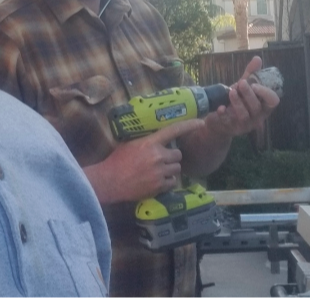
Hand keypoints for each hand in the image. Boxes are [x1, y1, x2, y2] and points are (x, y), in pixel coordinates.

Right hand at [83, 118, 204, 204]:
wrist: (109, 181)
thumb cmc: (117, 161)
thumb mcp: (130, 144)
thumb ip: (146, 141)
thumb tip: (157, 138)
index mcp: (150, 142)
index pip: (174, 130)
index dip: (189, 125)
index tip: (200, 123)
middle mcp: (157, 156)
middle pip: (178, 154)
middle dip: (171, 157)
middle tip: (161, 160)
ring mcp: (159, 172)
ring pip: (177, 169)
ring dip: (170, 170)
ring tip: (157, 172)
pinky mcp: (159, 186)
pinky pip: (172, 182)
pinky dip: (167, 182)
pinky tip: (156, 181)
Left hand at [202, 56, 279, 140]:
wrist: (220, 118)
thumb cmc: (237, 100)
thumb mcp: (244, 86)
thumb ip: (251, 74)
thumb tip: (257, 58)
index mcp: (264, 106)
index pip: (273, 101)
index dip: (266, 93)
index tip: (255, 84)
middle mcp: (257, 117)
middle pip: (257, 107)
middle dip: (249, 94)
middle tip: (241, 83)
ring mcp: (244, 124)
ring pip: (244, 115)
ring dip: (238, 102)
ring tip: (231, 91)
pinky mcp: (231, 128)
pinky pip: (228, 122)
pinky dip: (224, 114)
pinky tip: (220, 107)